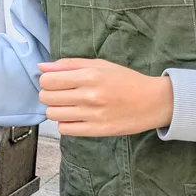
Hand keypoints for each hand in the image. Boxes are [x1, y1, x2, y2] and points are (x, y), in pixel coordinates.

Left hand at [38, 58, 172, 136]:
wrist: (154, 101)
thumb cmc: (125, 80)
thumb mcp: (100, 65)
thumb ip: (69, 64)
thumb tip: (41, 66)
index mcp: (90, 76)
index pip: (48, 80)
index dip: (46, 80)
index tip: (54, 81)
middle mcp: (90, 95)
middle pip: (46, 97)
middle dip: (49, 94)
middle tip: (61, 93)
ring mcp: (93, 115)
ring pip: (53, 114)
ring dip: (56, 109)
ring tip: (69, 105)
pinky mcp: (98, 130)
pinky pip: (65, 129)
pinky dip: (65, 123)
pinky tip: (75, 117)